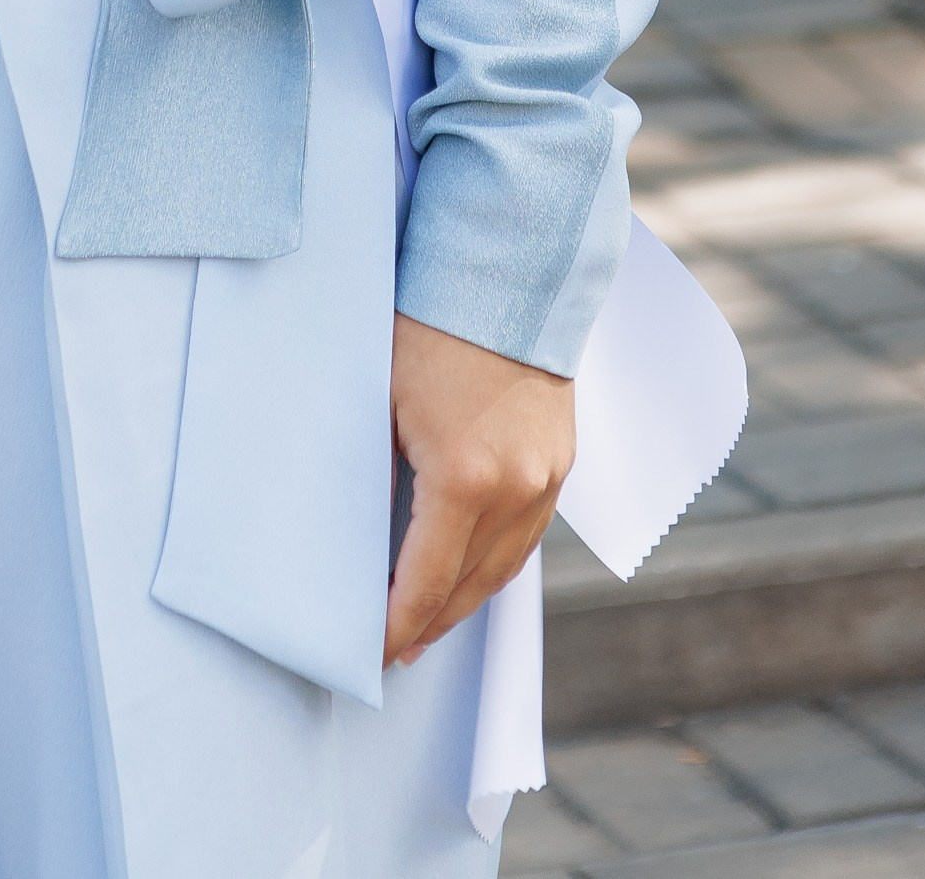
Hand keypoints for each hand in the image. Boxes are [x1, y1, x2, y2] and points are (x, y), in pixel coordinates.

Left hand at [384, 313, 573, 668]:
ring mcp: (547, 479)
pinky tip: (472, 570)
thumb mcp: (382, 400)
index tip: (369, 653)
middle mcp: (516, 490)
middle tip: (395, 650)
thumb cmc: (429, 325)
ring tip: (429, 621)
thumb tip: (361, 537)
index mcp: (464, 478)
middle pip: (470, 587)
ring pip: (505, 569)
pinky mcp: (562, 462)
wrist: (508, 271)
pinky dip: (497, 562)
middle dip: (430, 623)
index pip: (426, 582)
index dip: (397, 624)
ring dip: (466, 600)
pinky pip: (527, 536)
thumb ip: (377, 476)